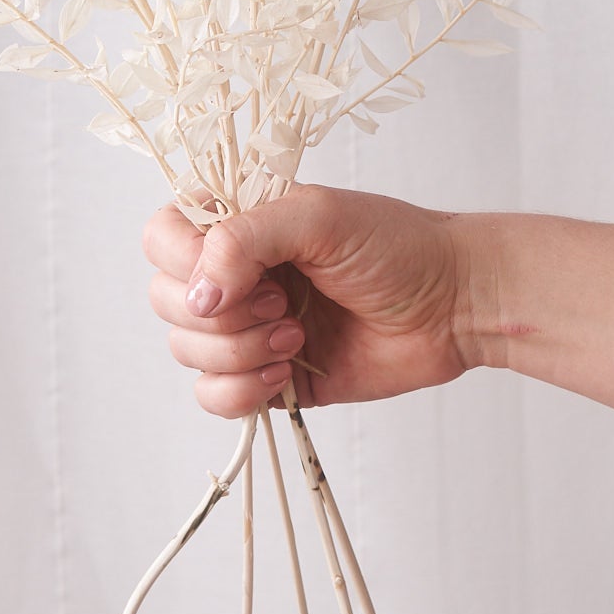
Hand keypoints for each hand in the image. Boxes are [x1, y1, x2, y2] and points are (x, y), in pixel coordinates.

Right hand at [141, 184, 473, 417]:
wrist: (452, 305)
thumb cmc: (395, 246)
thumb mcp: (317, 217)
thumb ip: (245, 239)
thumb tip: (198, 295)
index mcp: (237, 222)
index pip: (162, 237)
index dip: (185, 262)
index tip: (240, 275)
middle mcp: (233, 272)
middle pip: (166, 300)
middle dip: (220, 315)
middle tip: (282, 303)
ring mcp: (247, 327)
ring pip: (187, 351)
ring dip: (237, 352)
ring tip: (296, 335)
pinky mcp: (265, 376)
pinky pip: (213, 396)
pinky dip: (239, 391)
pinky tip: (284, 372)